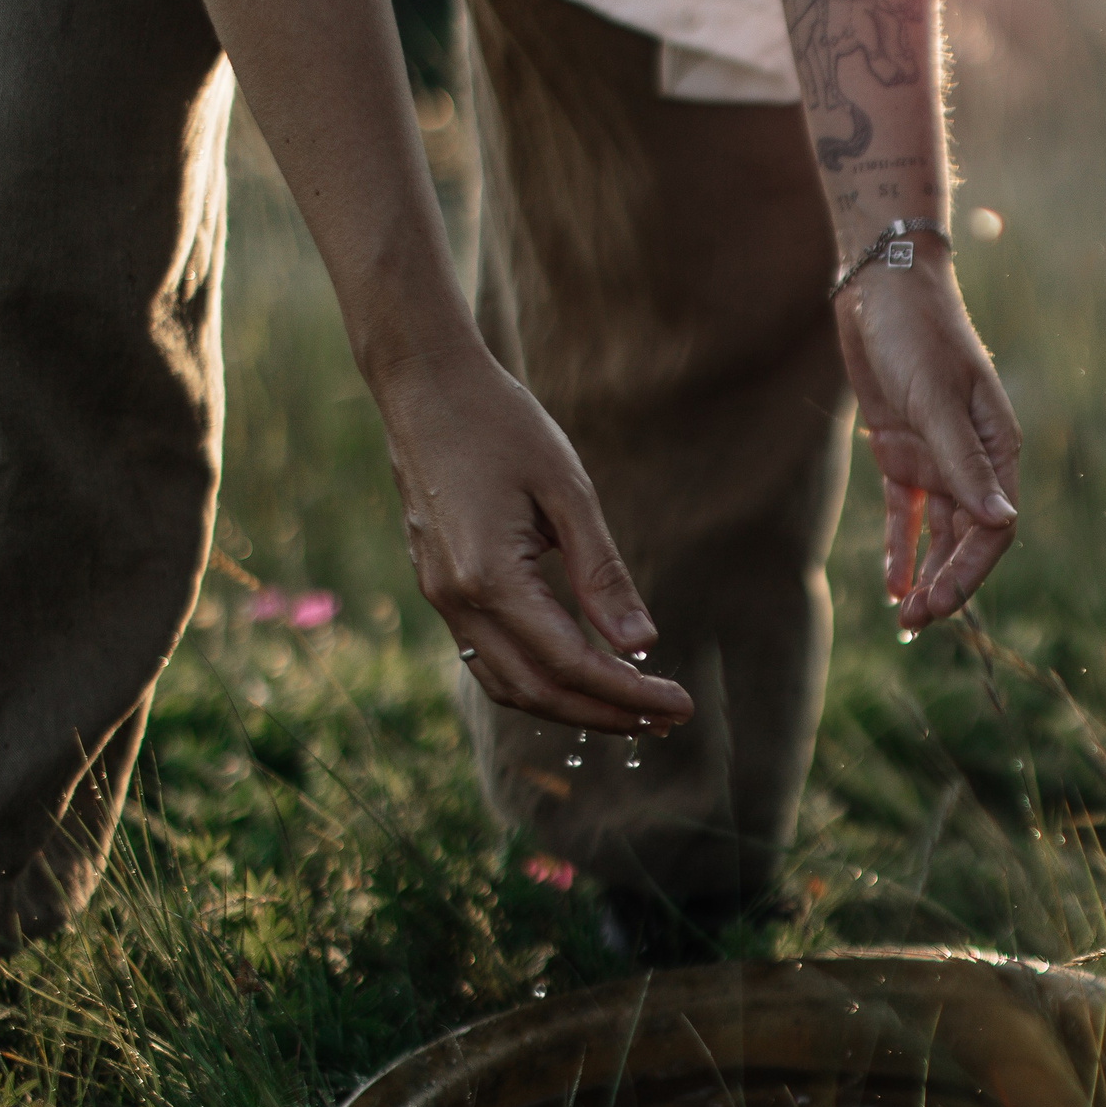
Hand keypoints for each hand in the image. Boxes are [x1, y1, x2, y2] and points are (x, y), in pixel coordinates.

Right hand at [373, 347, 694, 732]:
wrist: (424, 386)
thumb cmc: (503, 425)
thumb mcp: (568, 491)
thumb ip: (601, 573)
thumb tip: (642, 643)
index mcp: (490, 577)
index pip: (571, 664)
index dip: (629, 693)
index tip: (681, 705)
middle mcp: (456, 600)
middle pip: (538, 690)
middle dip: (606, 713)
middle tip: (666, 720)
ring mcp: (440, 597)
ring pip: (507, 684)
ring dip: (570, 707)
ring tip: (631, 710)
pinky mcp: (439, 587)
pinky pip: (487, 658)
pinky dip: (535, 681)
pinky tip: (579, 678)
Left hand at [837, 258, 1020, 632]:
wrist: (880, 288)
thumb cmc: (918, 335)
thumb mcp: (937, 400)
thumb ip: (966, 464)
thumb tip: (1002, 522)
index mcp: (999, 447)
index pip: (995, 526)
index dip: (970, 570)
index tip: (938, 604)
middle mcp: (973, 459)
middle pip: (968, 537)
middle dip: (946, 582)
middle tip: (916, 623)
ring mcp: (937, 457)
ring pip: (939, 533)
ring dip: (926, 573)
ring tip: (908, 618)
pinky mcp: (901, 452)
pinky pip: (907, 513)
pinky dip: (902, 548)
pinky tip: (893, 585)